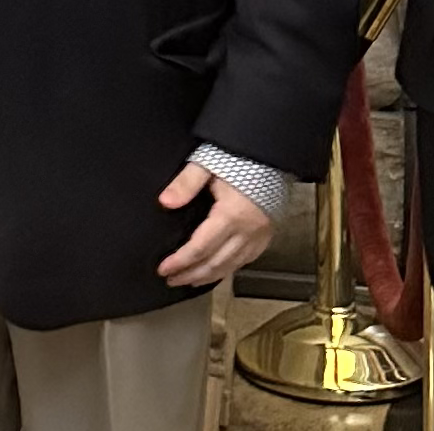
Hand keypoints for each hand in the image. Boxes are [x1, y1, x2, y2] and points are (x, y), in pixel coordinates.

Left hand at [156, 162, 273, 288]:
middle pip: (214, 263)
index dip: (180, 261)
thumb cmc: (238, 157)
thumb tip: (165, 202)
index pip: (200, 248)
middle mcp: (247, 232)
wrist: (270, 152)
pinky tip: (218, 270)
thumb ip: (186, 183)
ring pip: (231, 266)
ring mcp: (259, 236)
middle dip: (190, 274)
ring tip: (189, 280)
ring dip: (208, 277)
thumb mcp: (208, 163)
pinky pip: (246, 261)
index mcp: (231, 215)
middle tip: (171, 280)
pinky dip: (228, 269)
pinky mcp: (267, 235)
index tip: (163, 269)